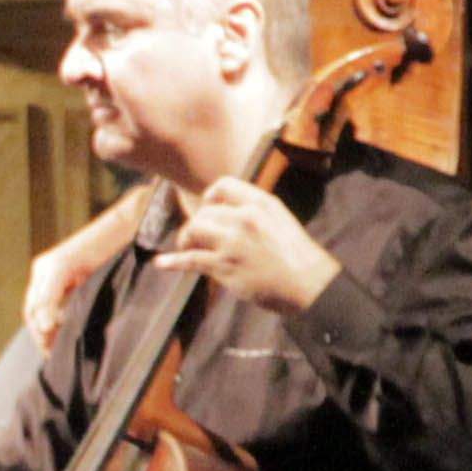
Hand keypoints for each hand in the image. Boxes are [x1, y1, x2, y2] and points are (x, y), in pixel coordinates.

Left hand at [21, 194, 133, 343]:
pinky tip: (51, 327)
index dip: (39, 333)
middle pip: (31, 309)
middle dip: (39, 334)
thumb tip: (66, 331)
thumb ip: (76, 303)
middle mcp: (43, 268)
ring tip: (51, 345)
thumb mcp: (90, 284)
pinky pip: (48, 292)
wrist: (128, 227)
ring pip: (36, 303)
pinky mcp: (60, 262)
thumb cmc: (115, 257)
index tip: (50, 352)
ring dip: (41, 327)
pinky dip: (48, 312)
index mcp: (47, 273)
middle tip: (52, 353)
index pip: (34, 309)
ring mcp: (49, 264)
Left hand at [162, 176, 341, 315]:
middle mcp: (246, 218)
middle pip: (204, 212)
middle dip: (198, 224)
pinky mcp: (225, 266)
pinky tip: (161, 263)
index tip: (208, 210)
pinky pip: (190, 259)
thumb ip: (254, 212)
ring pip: (194, 229)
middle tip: (198, 237)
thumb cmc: (296, 256)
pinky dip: (172, 261)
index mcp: (261, 204)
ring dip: (186, 239)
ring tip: (187, 247)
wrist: (309, 284)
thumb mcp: (279, 220)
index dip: (210, 198)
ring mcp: (234, 242)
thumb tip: (225, 212)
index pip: (223, 186)